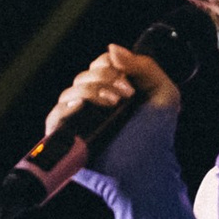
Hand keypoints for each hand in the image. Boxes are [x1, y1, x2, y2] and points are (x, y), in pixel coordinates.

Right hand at [45, 44, 181, 136]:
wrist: (147, 170)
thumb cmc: (156, 138)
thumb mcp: (163, 94)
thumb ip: (144, 66)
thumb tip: (111, 48)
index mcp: (113, 91)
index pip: (100, 64)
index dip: (111, 66)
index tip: (130, 84)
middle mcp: (94, 104)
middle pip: (84, 75)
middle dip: (104, 78)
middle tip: (125, 95)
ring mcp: (79, 121)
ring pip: (70, 92)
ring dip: (90, 91)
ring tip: (113, 104)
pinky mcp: (67, 139)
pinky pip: (55, 116)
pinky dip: (66, 108)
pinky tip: (81, 109)